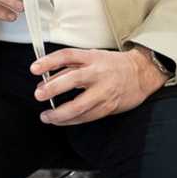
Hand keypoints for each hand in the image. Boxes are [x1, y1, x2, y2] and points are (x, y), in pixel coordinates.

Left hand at [31, 47, 164, 126]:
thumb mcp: (93, 58)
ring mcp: (104, 91)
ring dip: (59, 113)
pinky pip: (86, 117)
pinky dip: (71, 121)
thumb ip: (71, 67)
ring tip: (46, 116)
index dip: (49, 61)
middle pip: (73, 79)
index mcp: (92, 58)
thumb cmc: (113, 66)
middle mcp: (98, 73)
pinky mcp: (108, 106)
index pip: (67, 56)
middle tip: (39, 94)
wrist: (142, 74)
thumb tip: (46, 78)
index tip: (34, 68)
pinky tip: (60, 121)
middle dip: (53, 88)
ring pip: (79, 105)